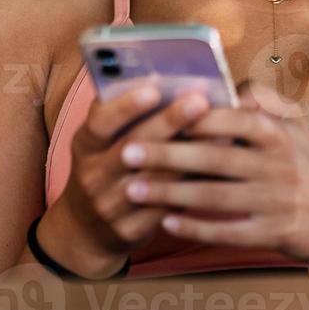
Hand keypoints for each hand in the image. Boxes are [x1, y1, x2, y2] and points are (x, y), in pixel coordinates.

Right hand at [38, 84, 212, 277]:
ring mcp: (109, 206)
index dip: (125, 105)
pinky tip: (218, 170)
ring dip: (190, 154)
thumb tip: (167, 79)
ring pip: (155, 179)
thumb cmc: (107, 168)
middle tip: (200, 100)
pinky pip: (166, 208)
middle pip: (133, 146)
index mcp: (86, 145)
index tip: (154, 87)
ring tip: (222, 131)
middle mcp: (92, 175)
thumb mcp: (102, 142)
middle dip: (168, 122)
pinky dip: (193, 186)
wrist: (86, 230)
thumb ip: (126, 114)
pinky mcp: (129, 230)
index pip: (100, 121)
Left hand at [118, 81, 308, 273]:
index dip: (191, 117)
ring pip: (214, 196)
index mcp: (278, 132)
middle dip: (167, 156)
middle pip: (214, 159)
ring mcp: (275, 201)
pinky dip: (196, 228)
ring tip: (134, 189)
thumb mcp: (295, 125)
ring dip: (171, 193)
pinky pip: (227, 231)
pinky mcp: (272, 233)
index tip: (152, 114)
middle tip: (126, 154)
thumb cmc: (305, 166)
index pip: (230, 119)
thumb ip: (263, 97)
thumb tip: (230, 83)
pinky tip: (166, 222)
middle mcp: (278, 164)